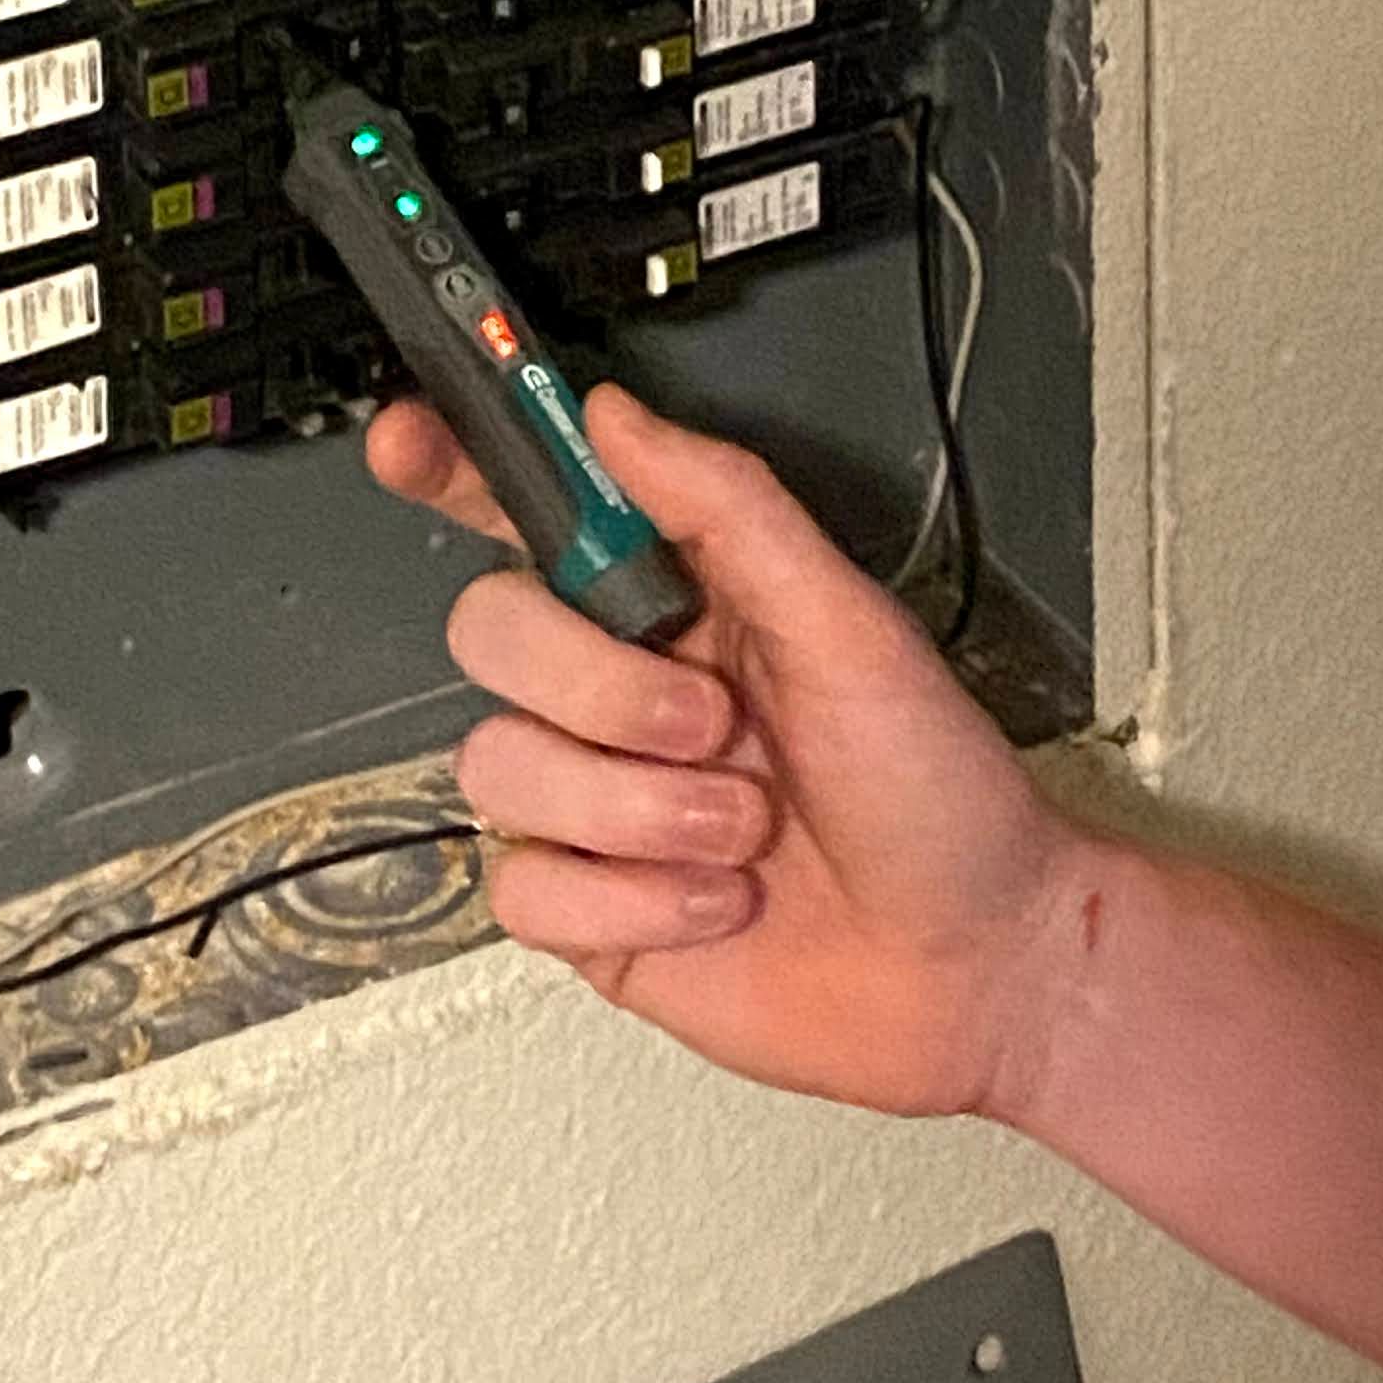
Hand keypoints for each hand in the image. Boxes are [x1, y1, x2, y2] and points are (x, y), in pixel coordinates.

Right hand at [367, 382, 1083, 1118]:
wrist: (970, 966)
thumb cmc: (938, 793)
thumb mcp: (850, 624)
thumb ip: (727, 508)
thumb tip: (614, 416)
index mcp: (681, 597)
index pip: (536, 509)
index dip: (455, 467)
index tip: (412, 442)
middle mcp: (623, 688)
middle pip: (490, 631)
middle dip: (601, 688)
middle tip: (713, 726)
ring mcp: (597, 800)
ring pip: (497, 766)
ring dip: (636, 811)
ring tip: (742, 831)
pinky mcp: (589, 910)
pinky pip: (521, 888)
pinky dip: (628, 903)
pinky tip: (712, 902)